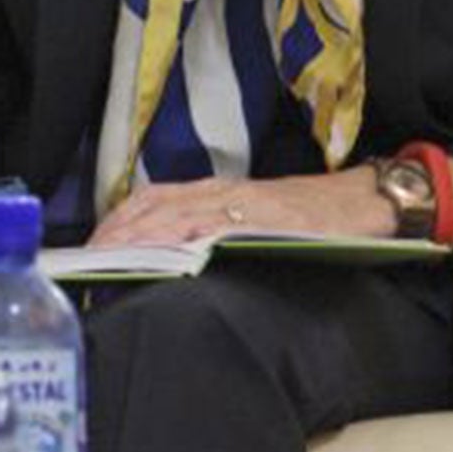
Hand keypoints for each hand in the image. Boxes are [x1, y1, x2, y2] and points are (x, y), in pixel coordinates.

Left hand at [89, 169, 389, 248]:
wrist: (361, 201)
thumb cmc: (304, 216)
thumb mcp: (247, 215)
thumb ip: (208, 229)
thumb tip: (166, 259)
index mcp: (210, 191)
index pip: (148, 200)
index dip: (116, 222)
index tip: (91, 247)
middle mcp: (219, 192)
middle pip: (154, 207)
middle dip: (118, 234)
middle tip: (92, 260)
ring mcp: (242, 204)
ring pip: (179, 214)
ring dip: (143, 237)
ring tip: (116, 260)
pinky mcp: (268, 219)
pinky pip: (223, 226)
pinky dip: (192, 238)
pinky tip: (170, 254)